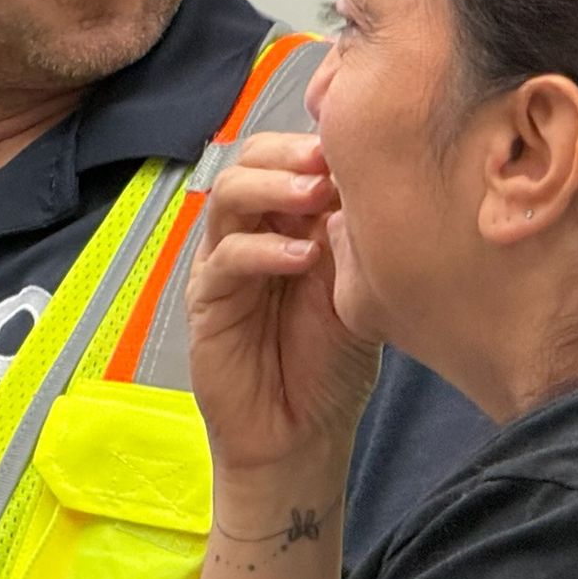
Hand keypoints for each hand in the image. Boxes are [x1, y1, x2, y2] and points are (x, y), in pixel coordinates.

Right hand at [187, 132, 380, 473]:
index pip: (287, 157)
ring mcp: (225, 263)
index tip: (358, 143)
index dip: (315, 144)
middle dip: (289, 153)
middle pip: (250, 160)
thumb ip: (355, 239)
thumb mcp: (357, 289)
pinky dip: (264, 249)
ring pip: (229, 196)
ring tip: (317, 195)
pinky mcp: (208, 301)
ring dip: (273, 187)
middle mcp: (253, 231)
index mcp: (289, 219)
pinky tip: (302, 257)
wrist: (303, 434)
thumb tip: (370, 180)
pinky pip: (226, 259)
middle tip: (330, 161)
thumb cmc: (332, 363)